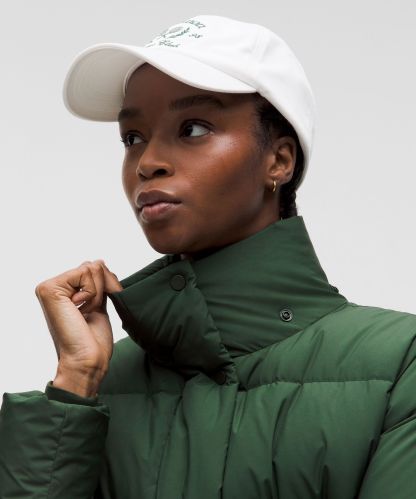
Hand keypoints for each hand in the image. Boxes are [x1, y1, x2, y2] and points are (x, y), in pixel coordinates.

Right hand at [35, 259, 122, 394]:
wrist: (87, 359)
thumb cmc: (93, 339)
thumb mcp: (99, 303)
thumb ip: (98, 283)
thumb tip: (99, 261)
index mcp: (63, 290)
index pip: (94, 269)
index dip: (105, 287)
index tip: (93, 311)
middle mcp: (54, 286)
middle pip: (94, 265)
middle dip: (103, 288)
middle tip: (89, 313)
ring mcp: (49, 287)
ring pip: (92, 268)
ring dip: (97, 293)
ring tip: (84, 313)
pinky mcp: (50, 289)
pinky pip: (86, 273)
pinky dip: (92, 293)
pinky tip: (80, 310)